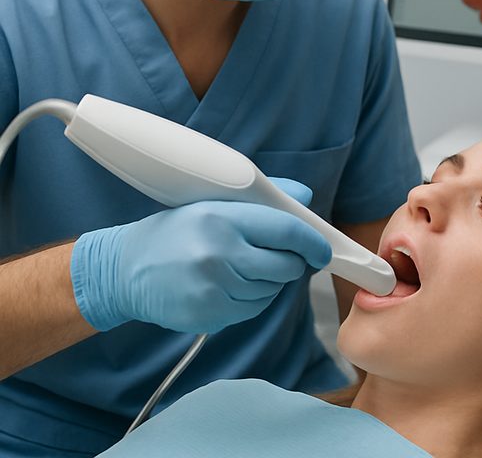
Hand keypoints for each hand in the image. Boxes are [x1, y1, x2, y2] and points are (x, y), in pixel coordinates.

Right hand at [70, 177, 330, 332]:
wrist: (124, 270)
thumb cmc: (175, 231)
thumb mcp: (214, 202)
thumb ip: (264, 199)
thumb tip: (305, 198)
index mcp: (222, 219)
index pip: (287, 231)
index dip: (313, 242)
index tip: (323, 249)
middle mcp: (219, 254)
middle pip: (286, 266)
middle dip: (293, 263)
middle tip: (283, 256)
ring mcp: (213, 289)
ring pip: (272, 291)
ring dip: (270, 282)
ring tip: (244, 267)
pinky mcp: (209, 316)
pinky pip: (253, 310)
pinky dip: (252, 299)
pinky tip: (230, 285)